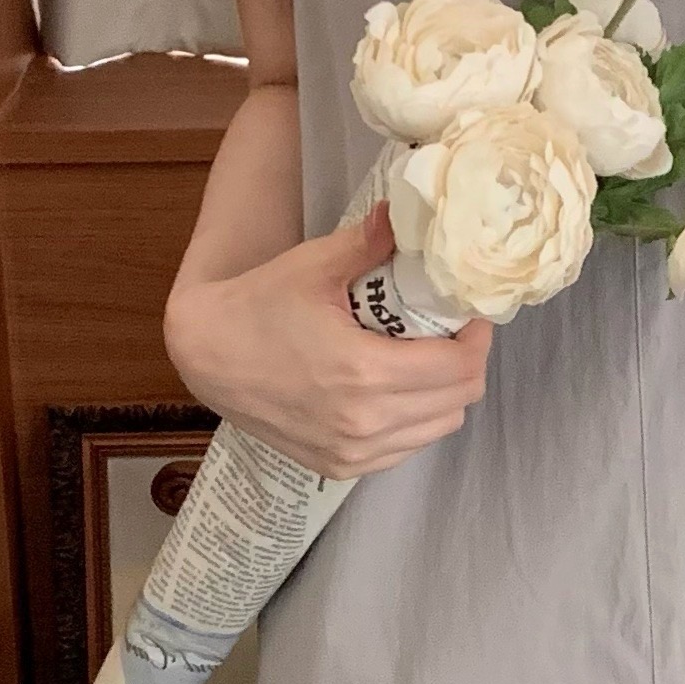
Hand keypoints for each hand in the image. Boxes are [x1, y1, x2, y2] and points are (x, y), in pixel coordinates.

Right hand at [163, 203, 491, 479]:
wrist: (208, 357)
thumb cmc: (258, 307)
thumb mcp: (313, 266)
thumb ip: (368, 243)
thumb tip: (407, 216)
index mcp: (365, 373)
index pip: (460, 368)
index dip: (476, 337)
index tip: (467, 315)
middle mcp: (365, 422)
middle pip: (458, 400)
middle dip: (465, 362)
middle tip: (449, 332)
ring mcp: (353, 451)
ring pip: (438, 428)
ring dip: (444, 393)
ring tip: (423, 358)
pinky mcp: (341, 466)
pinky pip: (406, 448)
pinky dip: (416, 420)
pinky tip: (396, 389)